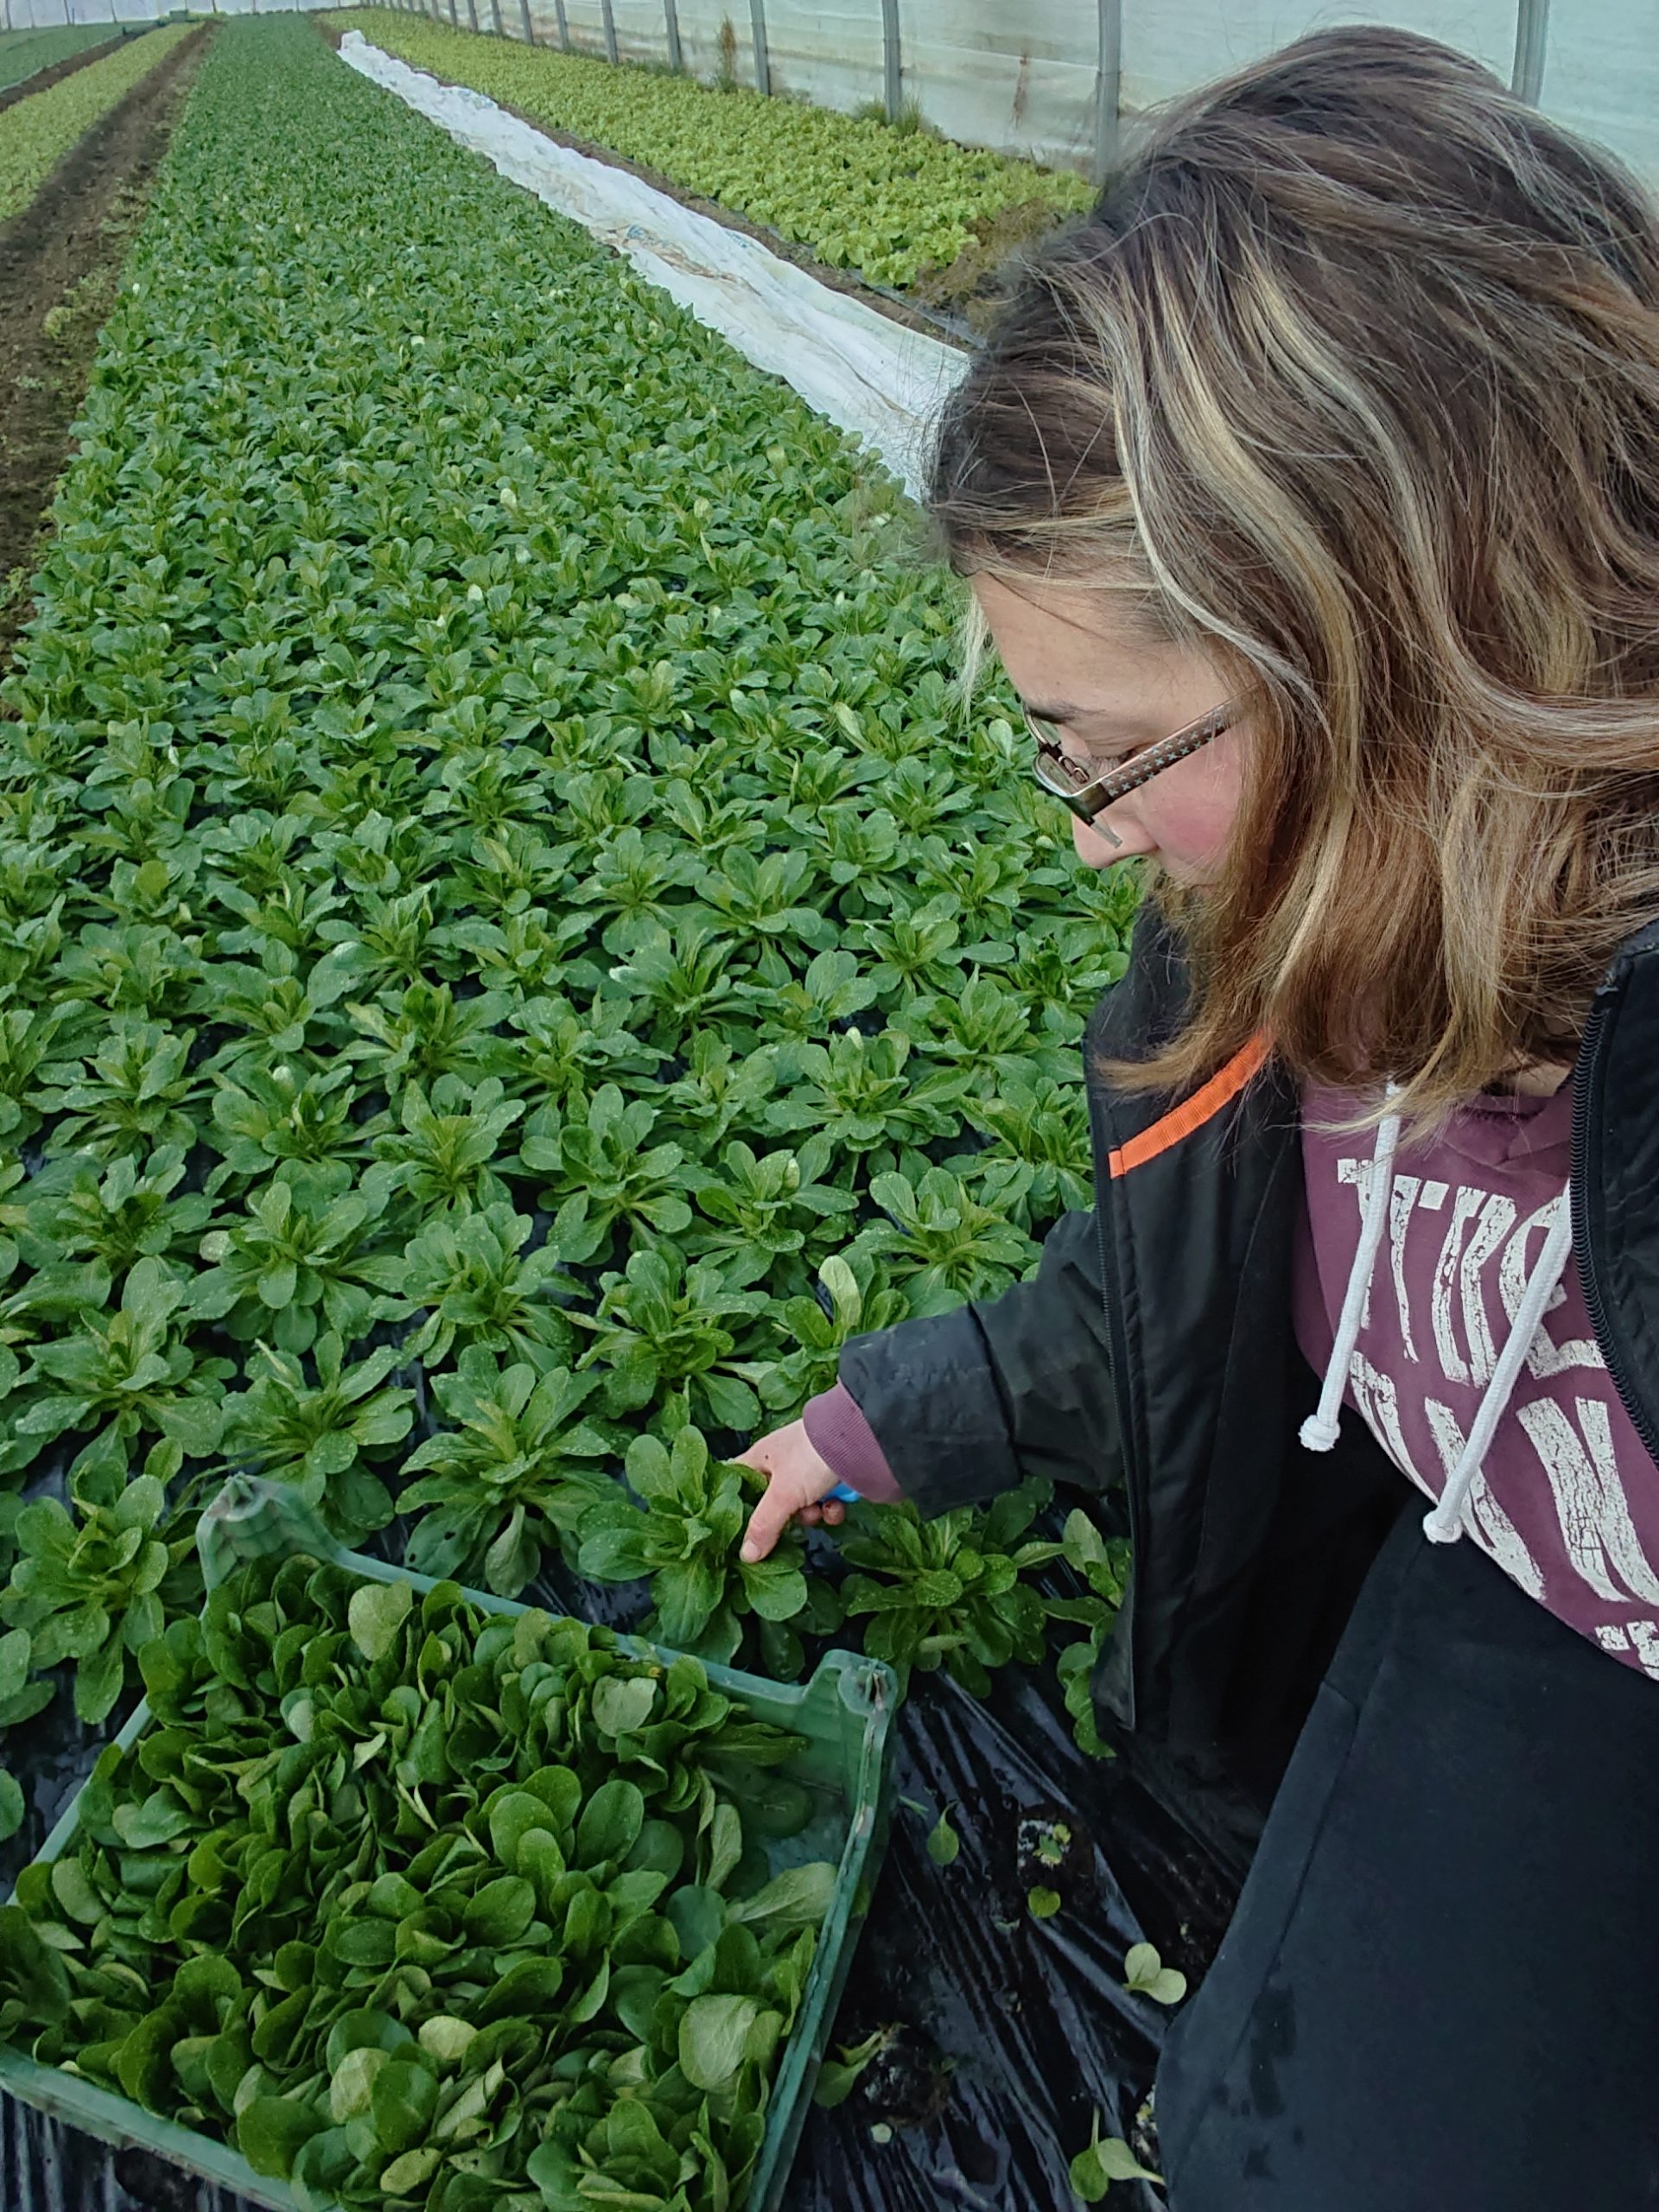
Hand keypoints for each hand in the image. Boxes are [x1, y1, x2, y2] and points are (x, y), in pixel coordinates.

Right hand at [736, 1420, 847, 1561]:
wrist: (862, 1440)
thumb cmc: (814, 1455)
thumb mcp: (783, 1494)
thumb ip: (763, 1526)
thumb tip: (746, 1555)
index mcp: (761, 1458)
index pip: (737, 1483)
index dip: (736, 1506)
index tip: (739, 1531)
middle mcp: (782, 1464)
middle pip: (771, 1503)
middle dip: (783, 1518)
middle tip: (785, 1527)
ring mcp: (807, 1472)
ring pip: (800, 1508)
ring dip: (811, 1514)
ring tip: (818, 1508)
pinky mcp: (831, 1480)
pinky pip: (824, 1504)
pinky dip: (830, 1509)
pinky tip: (836, 1505)